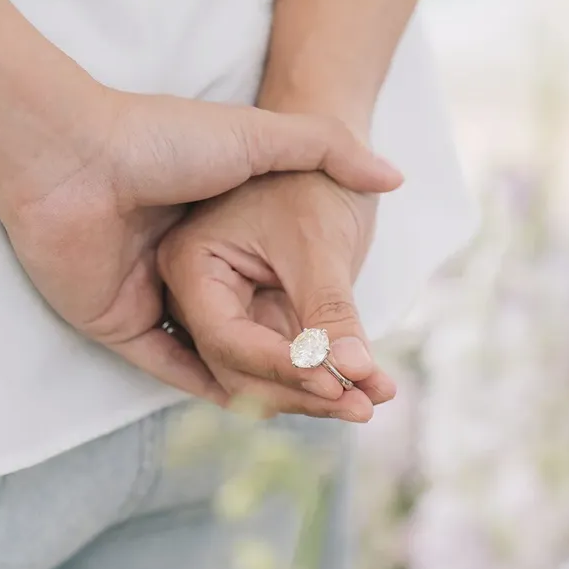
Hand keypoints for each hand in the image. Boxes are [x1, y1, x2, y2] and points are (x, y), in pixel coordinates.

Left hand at [0, 93, 401, 403]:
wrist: (72, 150)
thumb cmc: (162, 137)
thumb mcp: (261, 140)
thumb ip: (328, 150)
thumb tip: (393, 176)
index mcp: (222, 236)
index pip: (288, 300)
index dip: (333, 334)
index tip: (375, 362)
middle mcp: (192, 275)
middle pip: (264, 341)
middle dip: (316, 376)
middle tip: (364, 401)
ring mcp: (156, 303)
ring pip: (225, 363)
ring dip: (278, 389)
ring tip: (330, 405)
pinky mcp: (120, 327)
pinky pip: (175, 371)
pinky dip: (219, 391)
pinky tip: (269, 405)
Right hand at [157, 171, 396, 421]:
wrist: (328, 162)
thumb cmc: (314, 182)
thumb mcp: (321, 242)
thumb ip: (330, 310)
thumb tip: (355, 371)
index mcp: (191, 266)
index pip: (226, 340)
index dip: (281, 368)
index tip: (335, 383)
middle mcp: (200, 298)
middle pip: (239, 372)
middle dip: (304, 392)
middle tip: (364, 405)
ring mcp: (231, 315)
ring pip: (264, 380)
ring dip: (320, 395)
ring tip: (377, 395)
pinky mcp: (263, 325)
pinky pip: (289, 368)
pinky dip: (328, 380)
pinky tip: (373, 386)